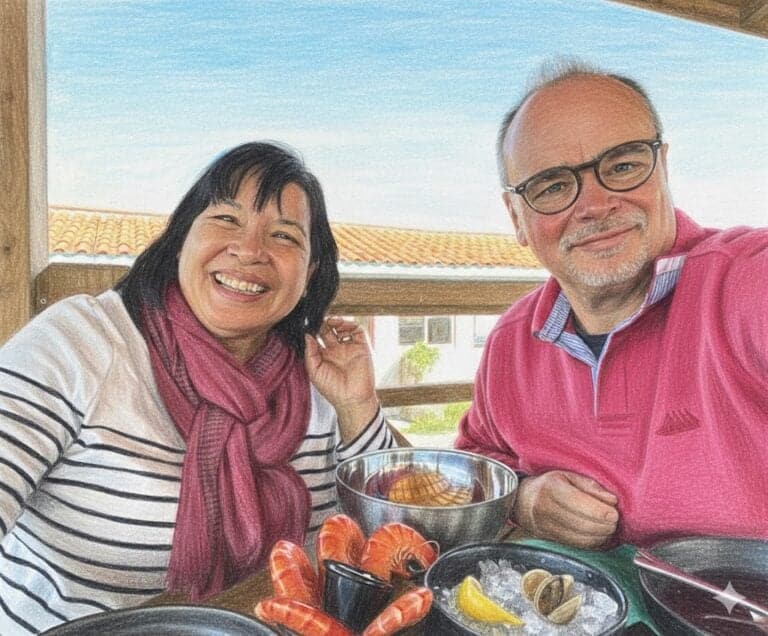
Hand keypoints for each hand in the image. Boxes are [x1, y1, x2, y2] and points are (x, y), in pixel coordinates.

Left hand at [304, 316, 378, 441]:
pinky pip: (357, 331)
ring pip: (343, 328)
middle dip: (324, 323)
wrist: (351, 398)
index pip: (317, 338)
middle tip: (318, 320)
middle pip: (329, 330)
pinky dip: (350, 324)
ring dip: (336, 321)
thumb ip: (310, 353)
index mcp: (324, 356)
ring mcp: (349, 348)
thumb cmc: (332, 389)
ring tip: (330, 321)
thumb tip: (307, 335)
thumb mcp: (314, 371)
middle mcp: (337, 351)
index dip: (313, 330)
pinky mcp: (361, 347)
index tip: (307, 325)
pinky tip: (341, 325)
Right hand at [512, 470, 618, 548]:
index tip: (614, 513)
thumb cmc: (548, 486)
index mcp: (550, 488)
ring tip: (608, 527)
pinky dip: (593, 543)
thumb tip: (611, 500)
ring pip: (581, 539)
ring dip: (601, 536)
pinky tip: (599, 535)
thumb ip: (590, 486)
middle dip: (605, 525)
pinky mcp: (551, 540)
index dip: (600, 511)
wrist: (523, 502)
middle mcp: (546, 509)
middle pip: (582, 524)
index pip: (578, 503)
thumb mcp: (567, 476)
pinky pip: (578, 546)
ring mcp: (547, 527)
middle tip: (615, 520)